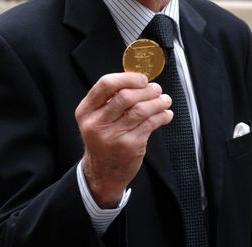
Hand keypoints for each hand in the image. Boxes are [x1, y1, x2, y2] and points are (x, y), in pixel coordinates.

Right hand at [75, 72, 172, 207]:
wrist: (102, 172)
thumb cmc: (103, 139)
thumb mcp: (96, 118)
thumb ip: (110, 99)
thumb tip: (139, 81)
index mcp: (86, 110)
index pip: (106, 84)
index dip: (127, 78)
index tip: (142, 79)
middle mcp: (96, 123)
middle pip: (125, 96)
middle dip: (146, 90)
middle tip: (156, 89)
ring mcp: (113, 136)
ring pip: (140, 110)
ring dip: (157, 102)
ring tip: (165, 100)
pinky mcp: (129, 146)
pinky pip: (150, 124)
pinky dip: (161, 116)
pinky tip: (166, 114)